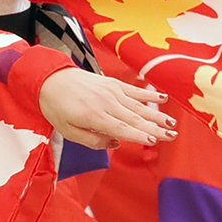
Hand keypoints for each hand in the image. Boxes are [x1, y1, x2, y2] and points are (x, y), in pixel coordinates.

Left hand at [37, 68, 174, 149]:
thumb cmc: (57, 107)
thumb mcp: (68, 131)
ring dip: (157, 115)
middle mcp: (106, 103)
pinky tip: (163, 100)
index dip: (138, 135)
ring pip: (138, 106)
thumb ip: (92, 140)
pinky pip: (134, 90)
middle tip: (172, 136)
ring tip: (172, 124)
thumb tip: (116, 143)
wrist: (50, 78)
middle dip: (155, 128)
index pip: (121, 128)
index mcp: (94, 116)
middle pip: (135, 118)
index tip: (153, 141)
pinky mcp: (113, 83)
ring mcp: (111, 91)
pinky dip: (149, 95)